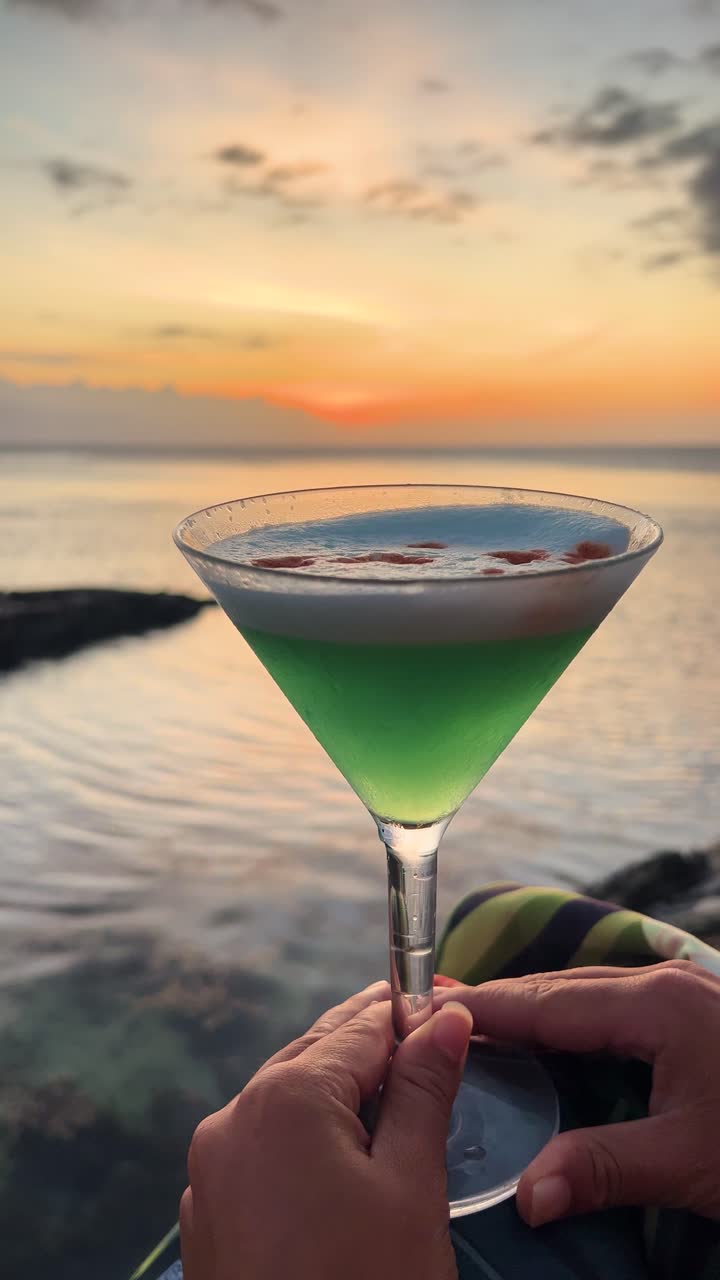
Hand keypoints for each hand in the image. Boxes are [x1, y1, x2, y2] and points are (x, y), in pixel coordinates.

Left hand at [181, 980, 472, 1279]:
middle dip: (373, 1042)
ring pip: (284, 1098)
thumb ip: (423, 1091)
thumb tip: (444, 1017)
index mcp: (284, 1097)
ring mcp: (209, 1169)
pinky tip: (342, 1153)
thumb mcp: (410, 1186)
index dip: (411, 1013)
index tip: (452, 1004)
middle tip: (433, 1034)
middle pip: (316, 1054)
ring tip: (396, 1086)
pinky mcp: (205, 1213)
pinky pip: (261, 1148)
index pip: (360, 1027)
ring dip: (338, 1086)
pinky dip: (305, 1135)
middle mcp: (232, 1118)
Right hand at [434, 959, 719, 1225]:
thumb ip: (602, 1169)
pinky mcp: (692, 1013)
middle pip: (558, 989)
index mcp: (655, 1003)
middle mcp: (663, 982)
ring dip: (529, 1013)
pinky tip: (544, 1043)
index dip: (481, 1008)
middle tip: (432, 1019)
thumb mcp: (689, 1160)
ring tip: (474, 1029)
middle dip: (496, 1005)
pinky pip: (612, 1007)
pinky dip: (568, 1023)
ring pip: (585, 995)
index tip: (421, 1010)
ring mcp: (681, 993)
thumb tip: (525, 1199)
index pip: (544, 1001)